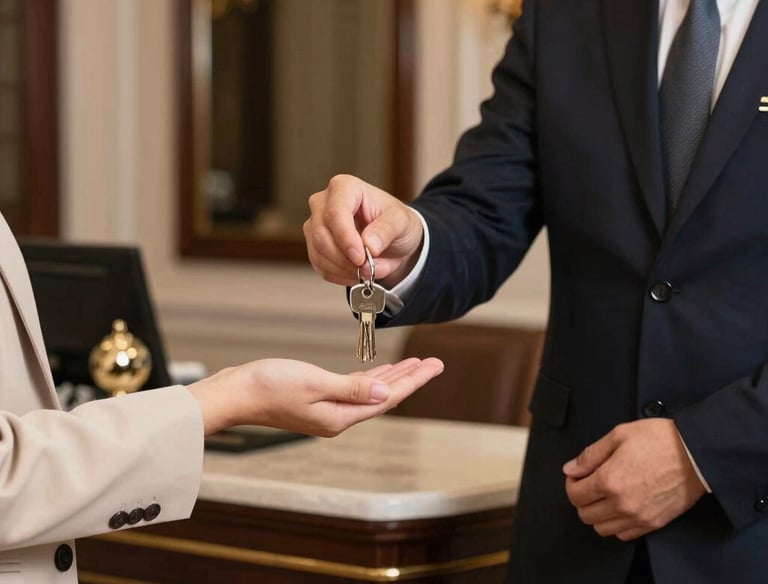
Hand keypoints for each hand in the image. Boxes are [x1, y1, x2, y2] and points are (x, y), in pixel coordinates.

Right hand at [187, 357, 443, 436]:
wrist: (234, 392)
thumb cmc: (269, 385)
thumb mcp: (315, 384)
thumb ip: (352, 389)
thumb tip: (386, 394)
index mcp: (340, 417)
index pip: (388, 398)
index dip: (413, 380)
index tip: (435, 365)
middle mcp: (337, 417)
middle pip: (383, 397)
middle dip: (410, 378)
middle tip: (434, 362)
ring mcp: (327, 410)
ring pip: (370, 393)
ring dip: (392, 377)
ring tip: (414, 364)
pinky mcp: (316, 400)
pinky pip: (354, 389)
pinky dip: (370, 379)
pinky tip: (378, 373)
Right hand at [303, 174, 423, 287]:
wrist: (393, 238)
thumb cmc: (395, 222)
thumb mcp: (402, 221)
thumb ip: (387, 230)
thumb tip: (369, 244)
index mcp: (344, 187)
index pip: (335, 212)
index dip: (346, 238)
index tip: (361, 257)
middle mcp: (324, 202)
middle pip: (322, 235)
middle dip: (345, 259)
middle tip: (369, 269)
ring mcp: (315, 224)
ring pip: (318, 253)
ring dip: (344, 269)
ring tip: (368, 271)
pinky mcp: (314, 245)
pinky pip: (320, 266)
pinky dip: (340, 275)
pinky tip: (356, 273)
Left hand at [563, 419, 706, 540]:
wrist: (698, 453)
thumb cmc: (660, 439)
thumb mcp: (619, 435)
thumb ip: (590, 455)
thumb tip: (570, 469)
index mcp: (609, 481)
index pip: (574, 495)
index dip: (572, 484)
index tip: (579, 475)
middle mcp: (621, 504)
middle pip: (585, 515)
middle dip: (582, 499)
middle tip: (591, 484)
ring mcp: (638, 517)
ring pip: (602, 529)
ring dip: (598, 514)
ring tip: (606, 495)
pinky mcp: (654, 524)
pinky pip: (624, 535)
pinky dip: (617, 524)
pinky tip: (622, 507)